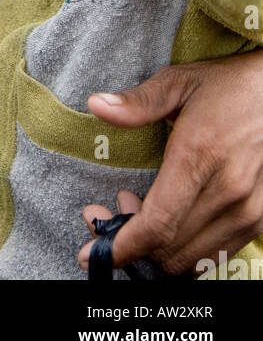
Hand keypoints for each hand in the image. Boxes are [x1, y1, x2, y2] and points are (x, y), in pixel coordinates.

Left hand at [78, 54, 262, 274]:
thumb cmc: (227, 86)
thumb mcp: (178, 82)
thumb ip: (138, 102)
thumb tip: (96, 105)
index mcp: (200, 155)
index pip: (158, 223)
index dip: (123, 245)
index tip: (95, 252)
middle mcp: (228, 191)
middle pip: (170, 248)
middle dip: (132, 243)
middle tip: (113, 210)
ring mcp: (247, 209)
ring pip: (192, 258)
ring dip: (158, 247)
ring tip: (140, 208)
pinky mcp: (259, 218)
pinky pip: (216, 254)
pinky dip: (186, 248)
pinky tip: (173, 218)